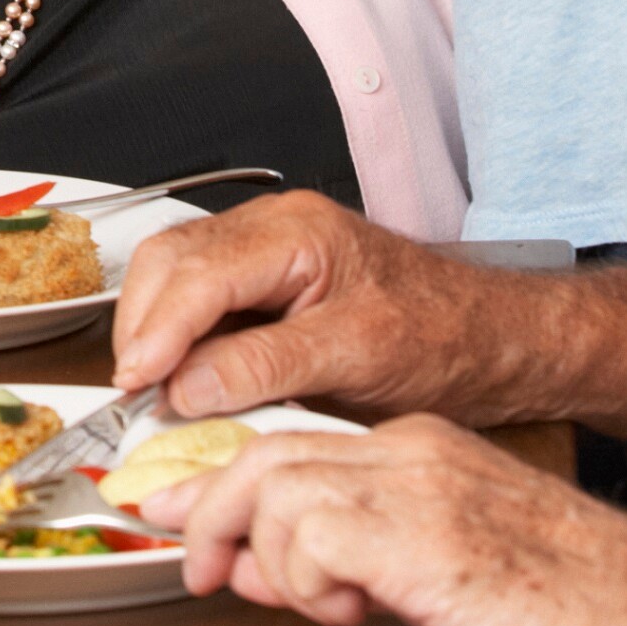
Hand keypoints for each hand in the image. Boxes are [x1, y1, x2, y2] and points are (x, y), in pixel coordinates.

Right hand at [112, 191, 501, 421]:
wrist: (493, 338)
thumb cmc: (444, 335)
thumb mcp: (357, 355)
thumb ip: (267, 365)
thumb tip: (186, 386)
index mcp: (298, 233)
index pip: (199, 273)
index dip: (157, 331)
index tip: (136, 384)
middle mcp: (278, 230)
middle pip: (174, 261)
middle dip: (142, 326)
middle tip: (133, 395)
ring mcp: (272, 252)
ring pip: (179, 275)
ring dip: (155, 332)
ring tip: (150, 392)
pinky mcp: (273, 283)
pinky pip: (204, 298)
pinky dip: (181, 337)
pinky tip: (182, 380)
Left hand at [153, 414, 626, 625]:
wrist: (620, 599)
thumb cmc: (545, 590)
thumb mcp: (436, 552)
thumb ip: (360, 548)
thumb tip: (271, 568)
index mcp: (412, 445)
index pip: (294, 440)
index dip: (227, 479)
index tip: (188, 517)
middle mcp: (404, 448)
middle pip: (268, 452)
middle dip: (214, 511)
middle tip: (199, 568)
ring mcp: (409, 482)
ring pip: (275, 489)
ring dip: (271, 562)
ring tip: (320, 604)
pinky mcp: (411, 529)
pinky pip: (308, 538)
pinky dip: (308, 583)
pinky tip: (355, 609)